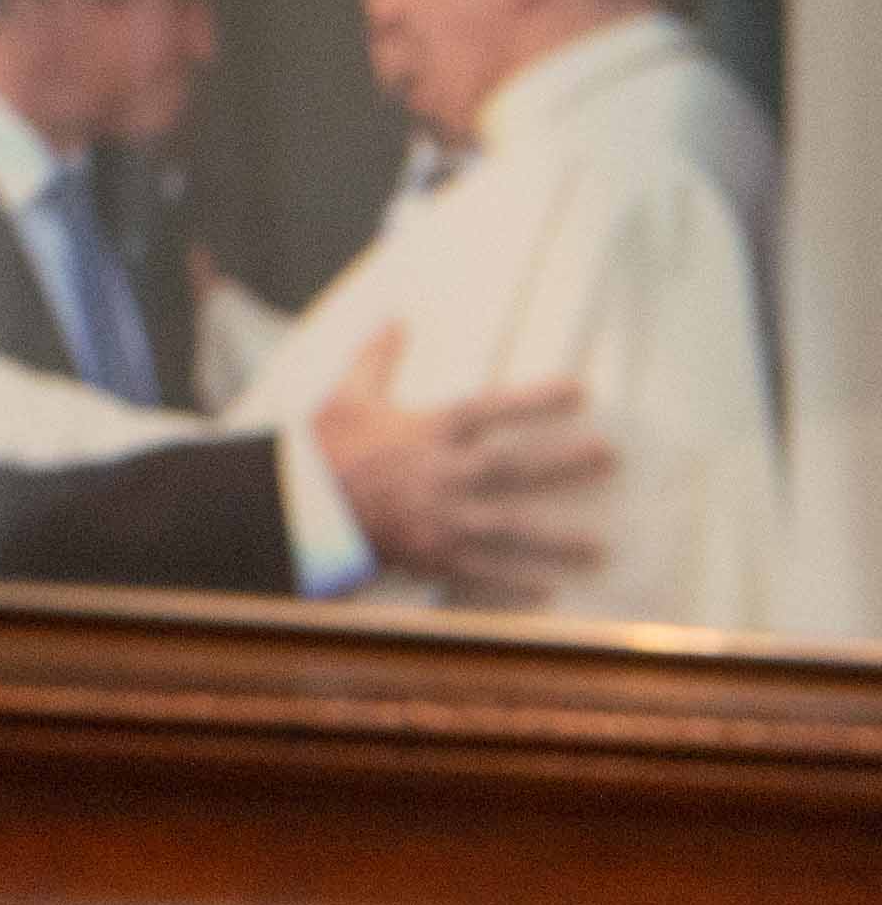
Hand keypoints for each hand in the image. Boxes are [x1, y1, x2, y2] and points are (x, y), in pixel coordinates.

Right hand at [315, 325, 613, 599]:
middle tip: (610, 458)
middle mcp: (441, 473)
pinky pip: (482, 570)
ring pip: (510, 528)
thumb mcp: (345, 395)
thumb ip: (377, 357)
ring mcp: (439, 518)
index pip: (491, 409)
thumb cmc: (320, 448)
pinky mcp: (430, 555)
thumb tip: (396, 317)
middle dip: (564, 463)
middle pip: (514, 467)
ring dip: (557, 539)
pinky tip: (549, 588)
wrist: (295, 506)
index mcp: (425, 431)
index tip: (581, 391)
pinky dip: (515, 580)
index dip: (537, 400)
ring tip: (599, 546)